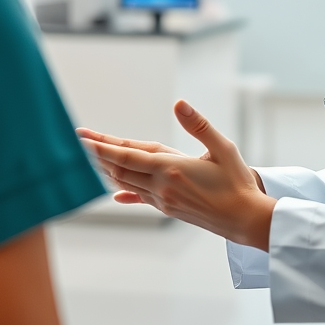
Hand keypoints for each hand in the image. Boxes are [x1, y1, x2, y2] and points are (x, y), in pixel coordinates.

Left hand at [77, 101, 276, 250]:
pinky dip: (124, 188)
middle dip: (97, 154)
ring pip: (126, 182)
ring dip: (107, 169)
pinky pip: (139, 196)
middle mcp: (162, 186)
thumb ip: (198, 125)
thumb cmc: (237, 182)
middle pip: (120, 168)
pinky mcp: (169, 208)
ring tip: (91, 157)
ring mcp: (164, 200)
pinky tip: (115, 191)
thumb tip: (179, 104)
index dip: (103, 146)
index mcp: (172, 168)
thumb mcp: (223, 147)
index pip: (128, 155)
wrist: (245, 219)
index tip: (83, 138)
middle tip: (79, 142)